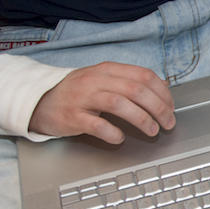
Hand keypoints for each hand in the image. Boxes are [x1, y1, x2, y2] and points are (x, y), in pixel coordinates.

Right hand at [29, 62, 175, 143]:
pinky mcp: (71, 117)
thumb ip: (128, 82)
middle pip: (136, 89)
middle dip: (158, 107)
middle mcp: (96, 80)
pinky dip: (113, 133)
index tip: (171, 106)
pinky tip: (120, 138)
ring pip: (119, 103)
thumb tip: (161, 91)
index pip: (144, 75)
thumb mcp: (102, 80)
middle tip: (168, 123)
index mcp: (107, 70)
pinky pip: (96, 125)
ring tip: (152, 131)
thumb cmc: (77, 93)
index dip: (163, 92)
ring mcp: (82, 98)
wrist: (38, 100)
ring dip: (142, 119)